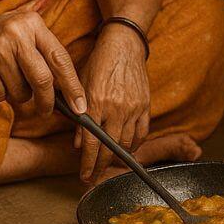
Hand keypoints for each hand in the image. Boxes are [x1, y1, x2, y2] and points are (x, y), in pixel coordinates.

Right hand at [0, 9, 86, 116]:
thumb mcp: (26, 32)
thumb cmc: (3, 37)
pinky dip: (1, 94)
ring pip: (21, 91)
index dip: (73, 85)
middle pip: (42, 79)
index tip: (80, 106)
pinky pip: (1, 95)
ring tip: (9, 78)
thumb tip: (68, 93)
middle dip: (47, 101)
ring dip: (19, 94)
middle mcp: (16, 34)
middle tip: (47, 111)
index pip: (60, 59)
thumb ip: (46, 54)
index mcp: (33, 24)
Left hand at [75, 23, 150, 181]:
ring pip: (127, 143)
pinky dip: (134, 144)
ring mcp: (133, 107)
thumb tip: (78, 144)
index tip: (84, 176)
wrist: (123, 45)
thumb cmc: (99, 63)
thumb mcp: (81, 86)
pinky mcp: (145, 105)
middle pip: (109, 148)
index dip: (88, 163)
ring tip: (107, 163)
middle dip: (100, 166)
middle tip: (94, 177)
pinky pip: (142, 132)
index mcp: (97, 102)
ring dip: (116, 157)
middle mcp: (116, 108)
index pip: (92, 142)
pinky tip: (126, 148)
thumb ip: (80, 116)